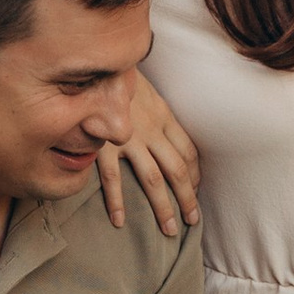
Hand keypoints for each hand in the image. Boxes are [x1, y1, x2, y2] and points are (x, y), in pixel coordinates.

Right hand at [96, 77, 201, 236]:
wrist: (97, 64)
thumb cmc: (122, 80)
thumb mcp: (149, 95)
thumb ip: (159, 118)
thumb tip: (170, 142)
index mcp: (165, 118)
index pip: (188, 152)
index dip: (195, 176)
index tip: (195, 193)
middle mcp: (152, 131)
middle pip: (177, 171)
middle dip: (187, 199)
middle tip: (191, 221)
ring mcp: (129, 138)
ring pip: (153, 179)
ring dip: (163, 207)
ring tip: (169, 230)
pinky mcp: (104, 143)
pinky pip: (112, 178)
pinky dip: (117, 201)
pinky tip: (119, 221)